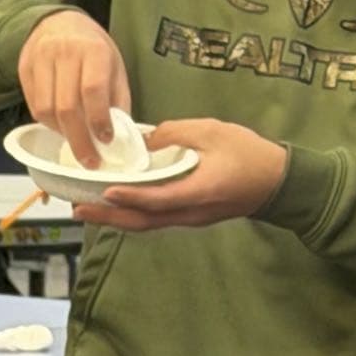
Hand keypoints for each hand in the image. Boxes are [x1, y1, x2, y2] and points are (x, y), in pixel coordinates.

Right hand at [18, 9, 130, 170]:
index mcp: (93, 50)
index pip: (92, 90)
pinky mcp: (24, 70)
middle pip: (67, 106)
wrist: (58, 23)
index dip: (98, 120)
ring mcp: (40, 60)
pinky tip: (62, 127)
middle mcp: (64, 52)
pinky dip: (49, 124)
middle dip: (79, 140)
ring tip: (76, 142)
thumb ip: (118, 99)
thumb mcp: (114, 66)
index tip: (106, 141)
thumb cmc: (93, 49)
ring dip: (62, 134)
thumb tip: (121, 137)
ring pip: (46, 110)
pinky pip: (35, 107)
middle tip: (90, 161)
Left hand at [69, 119, 286, 234]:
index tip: (106, 190)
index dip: (130, 196)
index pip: (158, 199)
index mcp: (199, 191)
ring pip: (147, 224)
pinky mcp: (190, 217)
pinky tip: (115, 205)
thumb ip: (176, 133)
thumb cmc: (249, 154)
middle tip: (78, 209)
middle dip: (109, 216)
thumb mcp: (212, 131)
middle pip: (144, 222)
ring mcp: (190, 219)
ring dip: (116, 218)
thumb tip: (145, 138)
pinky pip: (156, 219)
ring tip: (87, 210)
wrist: (277, 182)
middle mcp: (191, 213)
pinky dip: (132, 214)